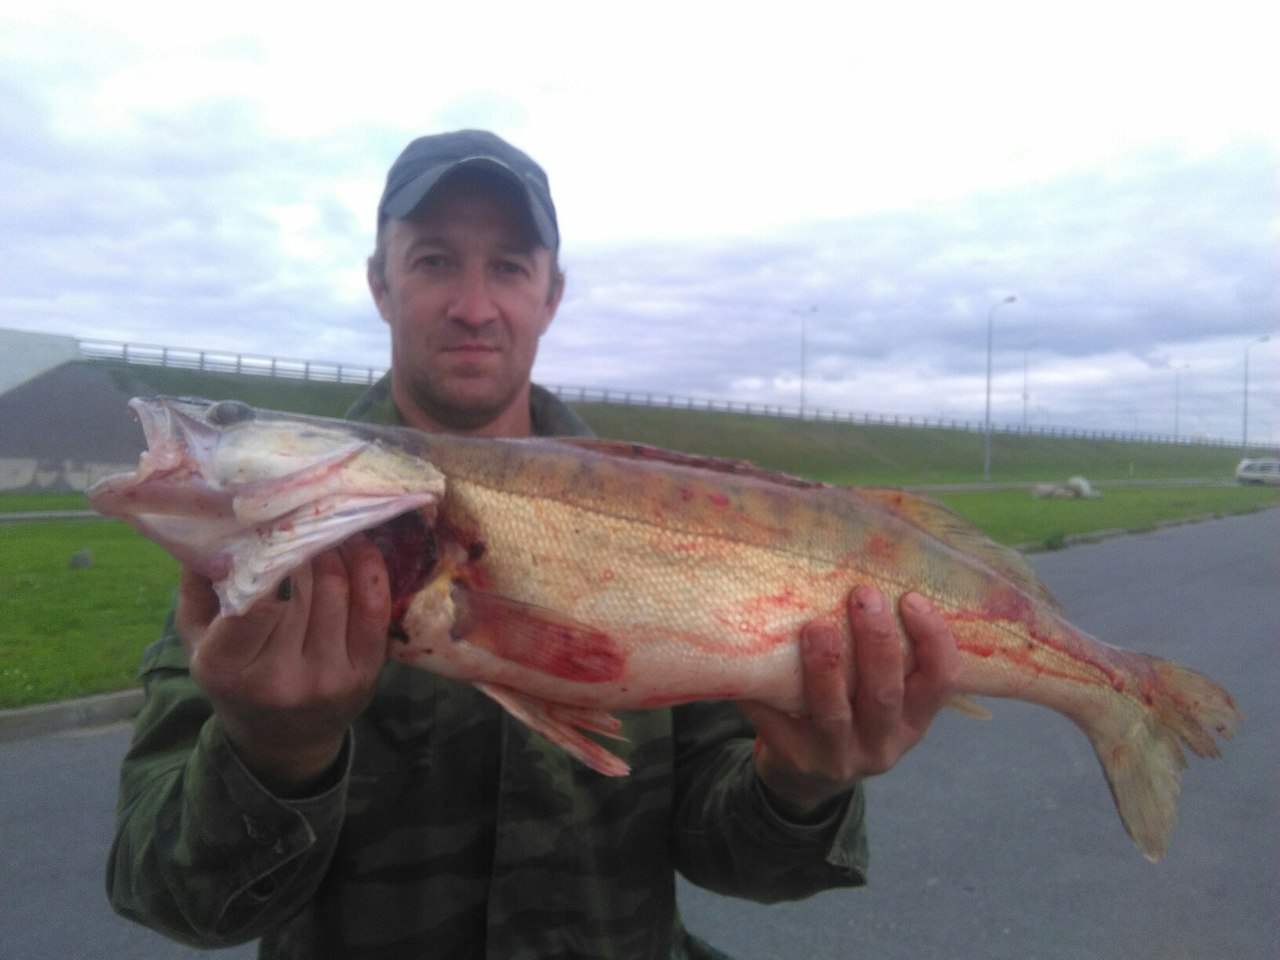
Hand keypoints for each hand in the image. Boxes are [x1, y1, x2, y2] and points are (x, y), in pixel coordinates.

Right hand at [176, 535, 391, 794]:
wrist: (282, 741)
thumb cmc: (235, 678)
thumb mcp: (198, 640)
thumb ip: (198, 588)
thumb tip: (210, 531)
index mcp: (227, 669)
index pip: (251, 605)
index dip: (267, 562)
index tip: (270, 530)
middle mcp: (279, 681)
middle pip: (307, 591)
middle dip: (308, 546)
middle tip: (306, 515)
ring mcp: (327, 680)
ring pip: (340, 592)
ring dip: (337, 551)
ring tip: (326, 528)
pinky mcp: (365, 677)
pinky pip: (374, 610)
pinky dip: (369, 570)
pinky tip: (358, 547)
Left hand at [740, 585, 960, 817]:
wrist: (805, 777)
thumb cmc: (849, 713)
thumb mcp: (879, 695)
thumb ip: (882, 655)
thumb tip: (863, 569)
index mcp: (913, 721)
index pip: (942, 681)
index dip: (934, 640)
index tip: (911, 597)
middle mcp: (883, 744)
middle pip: (885, 693)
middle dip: (876, 641)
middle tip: (862, 594)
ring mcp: (839, 757)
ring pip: (834, 712)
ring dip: (826, 667)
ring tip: (815, 626)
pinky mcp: (796, 760)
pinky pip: (778, 721)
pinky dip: (765, 690)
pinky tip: (751, 657)